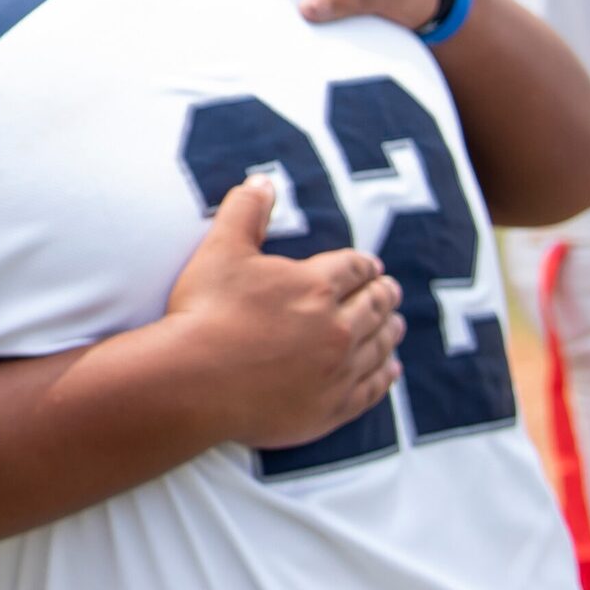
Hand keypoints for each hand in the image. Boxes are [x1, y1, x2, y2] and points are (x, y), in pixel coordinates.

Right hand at [162, 177, 403, 450]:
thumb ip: (245, 212)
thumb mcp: (220, 250)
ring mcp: (338, 370)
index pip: (353, 268)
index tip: (370, 265)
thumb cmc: (204, 311)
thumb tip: (263, 181)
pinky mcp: (331, 407)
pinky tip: (390, 370)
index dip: (363, 264)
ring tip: (395, 325)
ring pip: (379, 346)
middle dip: (383, 294)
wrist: (194, 380)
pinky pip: (371, 389)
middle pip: (374, 305)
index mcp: (316, 285)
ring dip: (390, 332)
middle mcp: (337, 327)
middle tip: (390, 290)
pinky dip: (384, 376)